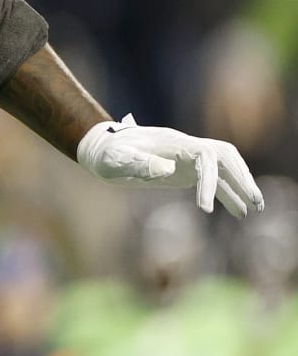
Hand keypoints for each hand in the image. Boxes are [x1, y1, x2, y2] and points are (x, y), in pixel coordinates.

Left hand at [76, 114, 262, 216]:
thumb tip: (166, 169)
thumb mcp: (116, 160)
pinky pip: (214, 180)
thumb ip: (138, 163)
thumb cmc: (107, 154)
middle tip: (254, 202)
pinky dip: (228, 194)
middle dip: (241, 178)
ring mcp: (188, 158)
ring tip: (254, 209)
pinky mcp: (185, 169)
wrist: (101, 148)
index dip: (211, 180)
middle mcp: (186, 148)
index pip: (205, 156)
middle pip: (225, 157)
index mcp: (173, 144)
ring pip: (224, 168)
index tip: (205, 209)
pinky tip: (239, 211)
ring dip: (241, 185)